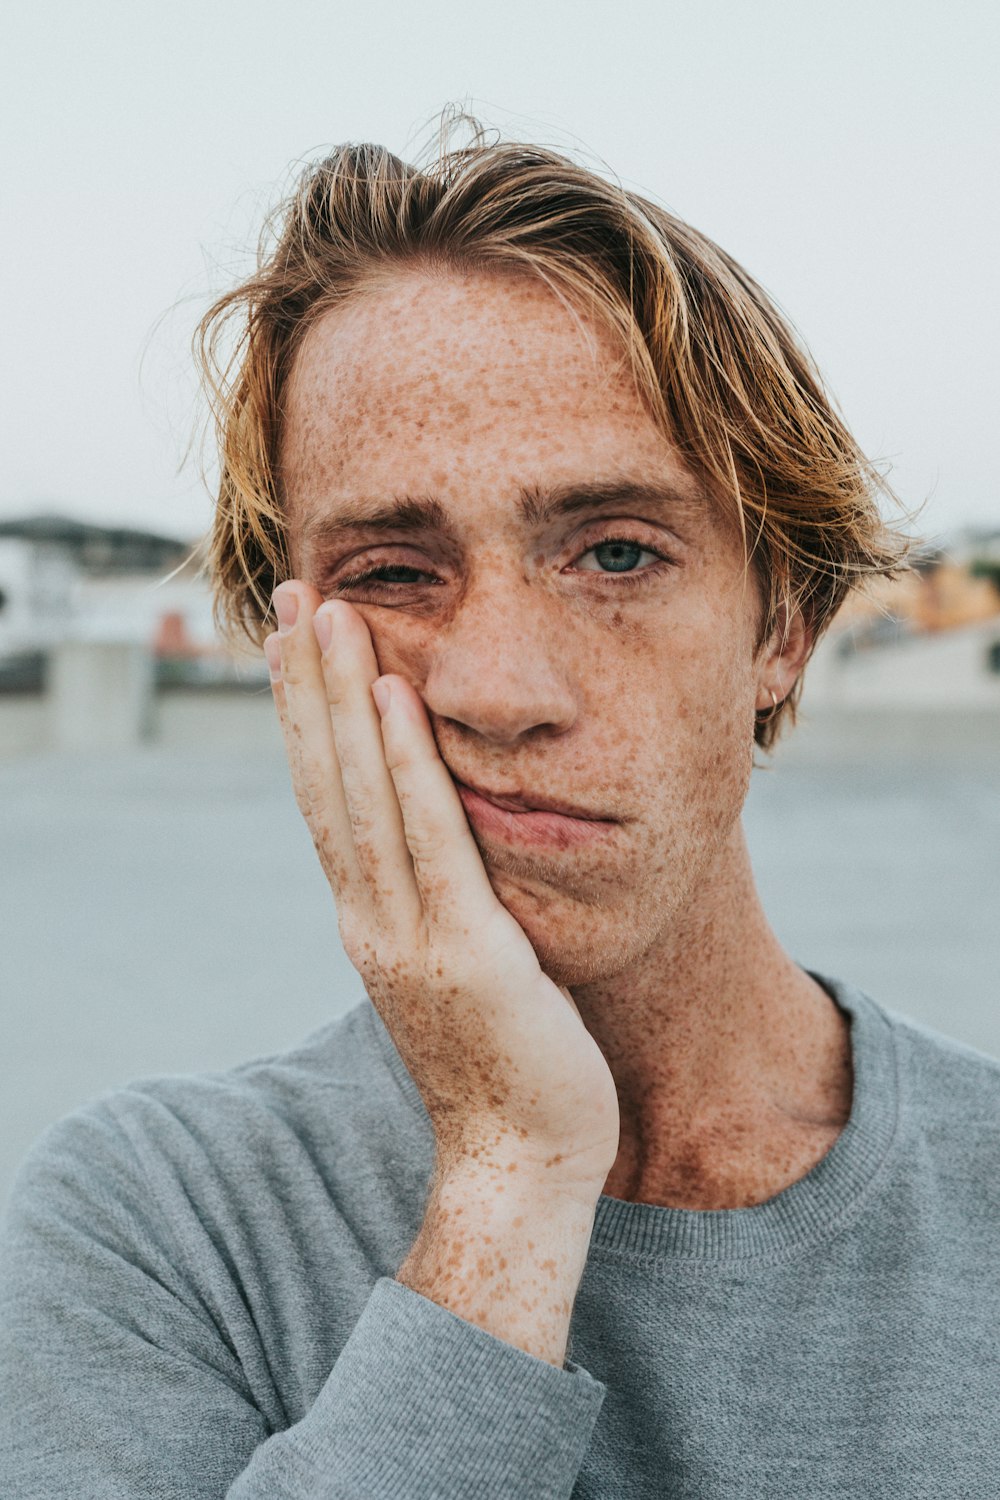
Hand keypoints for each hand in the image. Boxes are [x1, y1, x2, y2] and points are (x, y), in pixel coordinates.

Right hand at [265, 582, 619, 1195]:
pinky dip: (405, 764)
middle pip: (325, 779)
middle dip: (305, 683)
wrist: (521, 1162)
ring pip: (361, 795)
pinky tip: (391, 697)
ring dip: (339, 698)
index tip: (295, 643)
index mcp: (370, 919)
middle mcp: (372, 918)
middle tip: (292, 595)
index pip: (325, 798)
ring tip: (327, 614)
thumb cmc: (503, 1063)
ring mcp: (410, 935)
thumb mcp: (453, 969)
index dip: (304, 716)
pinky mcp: (468, 951)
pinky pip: (430, 840)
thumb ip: (435, 905)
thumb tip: (443, 846)